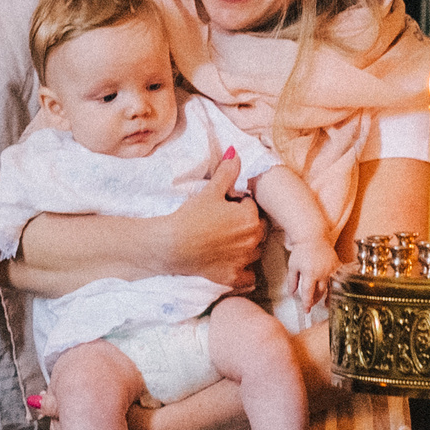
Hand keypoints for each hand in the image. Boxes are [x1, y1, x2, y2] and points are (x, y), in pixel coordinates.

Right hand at [159, 155, 265, 289]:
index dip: (239, 205)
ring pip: (256, 251)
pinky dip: (244, 272)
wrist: (171, 245)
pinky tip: (232, 264)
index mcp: (250, 217)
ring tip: (227, 242)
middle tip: (225, 224)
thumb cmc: (191, 216)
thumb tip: (236, 152)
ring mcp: (243, 260)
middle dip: (247, 225)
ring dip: (247, 246)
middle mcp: (252, 239)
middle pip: (258, 229)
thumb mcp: (209, 191)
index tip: (225, 206)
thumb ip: (227, 172)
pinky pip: (249, 277)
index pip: (252, 207)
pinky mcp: (232, 277)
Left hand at [285, 236, 339, 310]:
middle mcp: (322, 273)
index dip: (307, 304)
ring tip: (322, 302)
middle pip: (320, 293)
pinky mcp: (337, 265)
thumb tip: (292, 294)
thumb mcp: (293, 266)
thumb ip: (292, 281)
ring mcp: (331, 269)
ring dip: (325, 295)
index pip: (309, 294)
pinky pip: (336, 279)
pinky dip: (332, 285)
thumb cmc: (301, 251)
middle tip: (311, 304)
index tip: (306, 310)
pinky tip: (330, 290)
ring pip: (329, 287)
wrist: (313, 237)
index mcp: (310, 274)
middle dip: (315, 300)